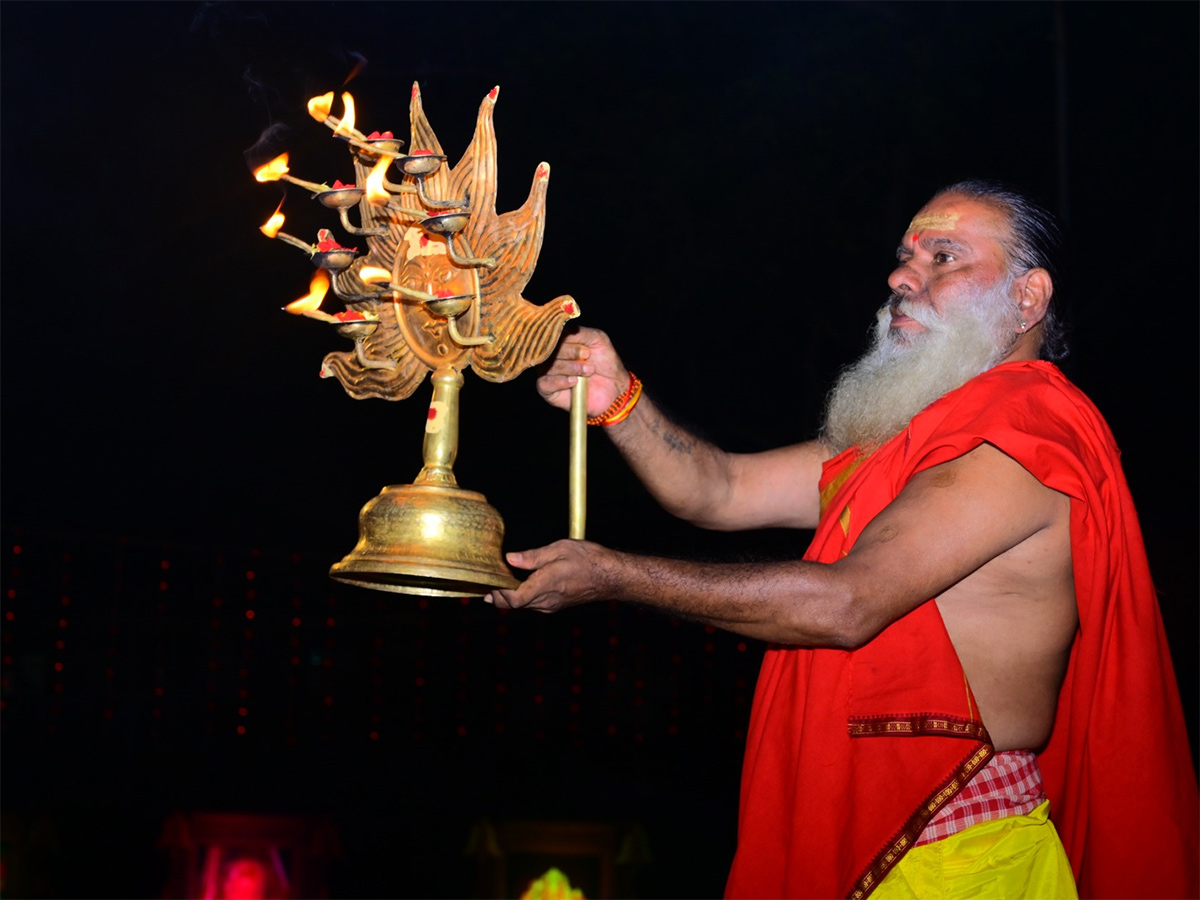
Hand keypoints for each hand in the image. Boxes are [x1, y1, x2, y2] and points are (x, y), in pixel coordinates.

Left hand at [483, 539, 615, 612]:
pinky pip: (533, 604)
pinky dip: (521, 596)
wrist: (611, 576)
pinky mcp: (556, 605)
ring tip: (498, 582)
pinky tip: (518, 585)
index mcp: (545, 586)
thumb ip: (533, 556)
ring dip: (509, 597)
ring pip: (523, 605)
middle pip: (514, 605)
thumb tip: (510, 559)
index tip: (489, 582)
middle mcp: (547, 601)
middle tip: (486, 582)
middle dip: (498, 595)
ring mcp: (552, 605)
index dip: (498, 594)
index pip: (514, 600)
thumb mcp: (559, 549)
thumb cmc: (589, 559)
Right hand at [537, 327, 630, 416]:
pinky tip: (574, 382)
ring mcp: (546, 372)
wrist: (614, 387)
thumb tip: (562, 330)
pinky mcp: (547, 390)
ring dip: (571, 368)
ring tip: (588, 371)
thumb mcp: (597, 339)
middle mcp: (549, 355)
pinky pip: (544, 383)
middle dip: (571, 353)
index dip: (567, 340)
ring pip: (548, 366)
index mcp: (559, 340)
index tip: (586, 349)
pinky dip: (560, 381)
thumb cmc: (605, 362)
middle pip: (549, 350)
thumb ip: (579, 332)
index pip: (551, 334)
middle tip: (587, 358)